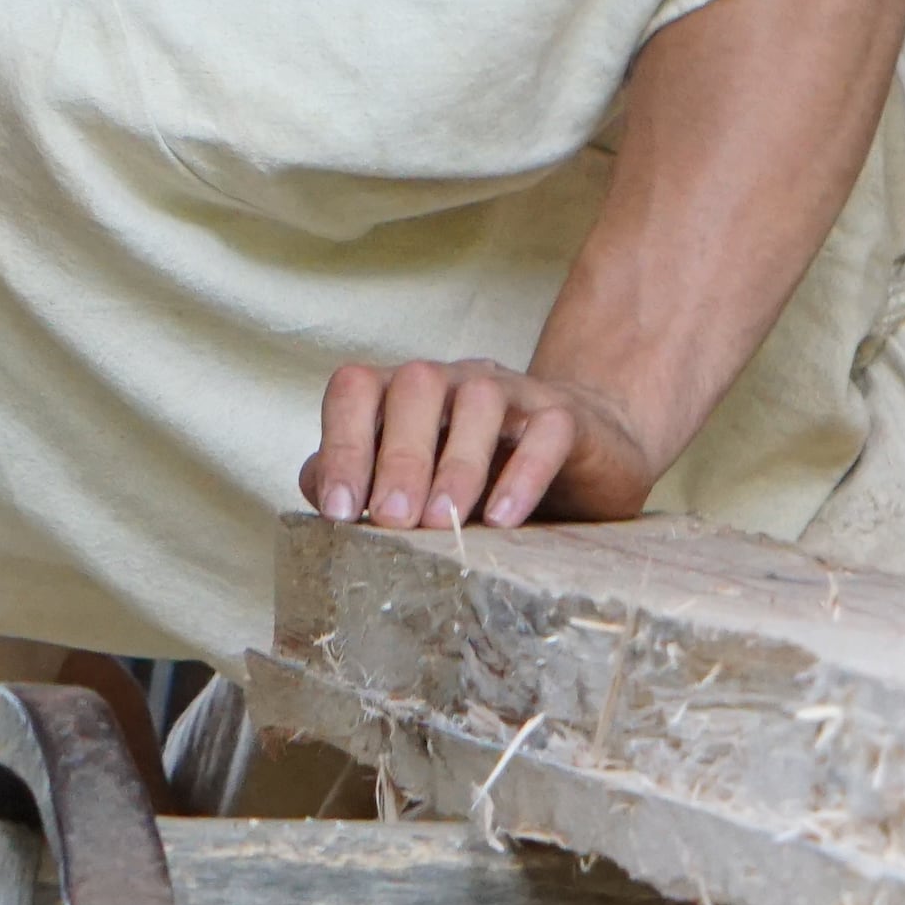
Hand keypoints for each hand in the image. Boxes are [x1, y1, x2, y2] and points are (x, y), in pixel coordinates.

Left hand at [301, 359, 662, 528]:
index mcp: (403, 394)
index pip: (356, 389)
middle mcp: (453, 382)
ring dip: (457, 464)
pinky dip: (523, 473)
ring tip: (444, 523)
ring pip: (480, 398)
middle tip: (393, 520)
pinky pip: (545, 430)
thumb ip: (364, 481)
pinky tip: (503, 518)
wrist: (580, 458)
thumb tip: (323, 493)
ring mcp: (511, 393)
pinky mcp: (564, 417)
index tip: (340, 510)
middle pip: (415, 385)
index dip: (341, 443)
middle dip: (398, 457)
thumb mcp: (416, 485)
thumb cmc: (482, 476)